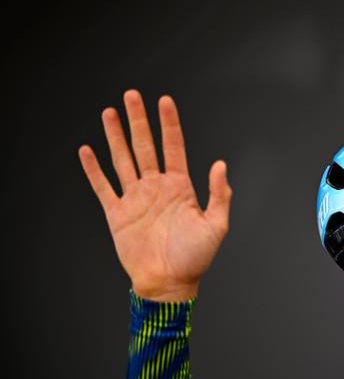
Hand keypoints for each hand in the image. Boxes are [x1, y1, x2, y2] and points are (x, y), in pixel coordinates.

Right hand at [78, 89, 231, 301]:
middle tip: (131, 95)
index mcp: (180, 187)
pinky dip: (94, 170)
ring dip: (115, 136)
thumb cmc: (196, 258)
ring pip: (123, 159)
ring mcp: (136, 199)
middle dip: (138, 120)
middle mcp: (156, 188)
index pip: (174, 147)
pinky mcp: (118, 214)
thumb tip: (221, 164)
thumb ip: (219, 194)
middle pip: (145, 146)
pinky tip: (87, 151)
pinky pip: (103, 187)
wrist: (169, 283)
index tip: (165, 101)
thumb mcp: (216, 225)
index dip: (169, 124)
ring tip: (109, 112)